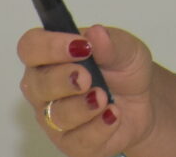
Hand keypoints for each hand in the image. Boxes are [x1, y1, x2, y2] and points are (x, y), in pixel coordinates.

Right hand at [17, 23, 154, 156]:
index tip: (80, 45)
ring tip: (104, 98)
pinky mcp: (70, 143)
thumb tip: (95, 33)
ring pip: (55, 115)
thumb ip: (111, 42)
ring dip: (81, 107)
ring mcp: (54, 117)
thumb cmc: (125, 70)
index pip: (31, 47)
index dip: (49, 46)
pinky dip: (98, 128)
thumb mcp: (127, 49)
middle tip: (87, 77)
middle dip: (62, 80)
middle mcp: (44, 87)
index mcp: (51, 56)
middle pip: (35, 84)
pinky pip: (76, 140)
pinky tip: (113, 115)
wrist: (144, 102)